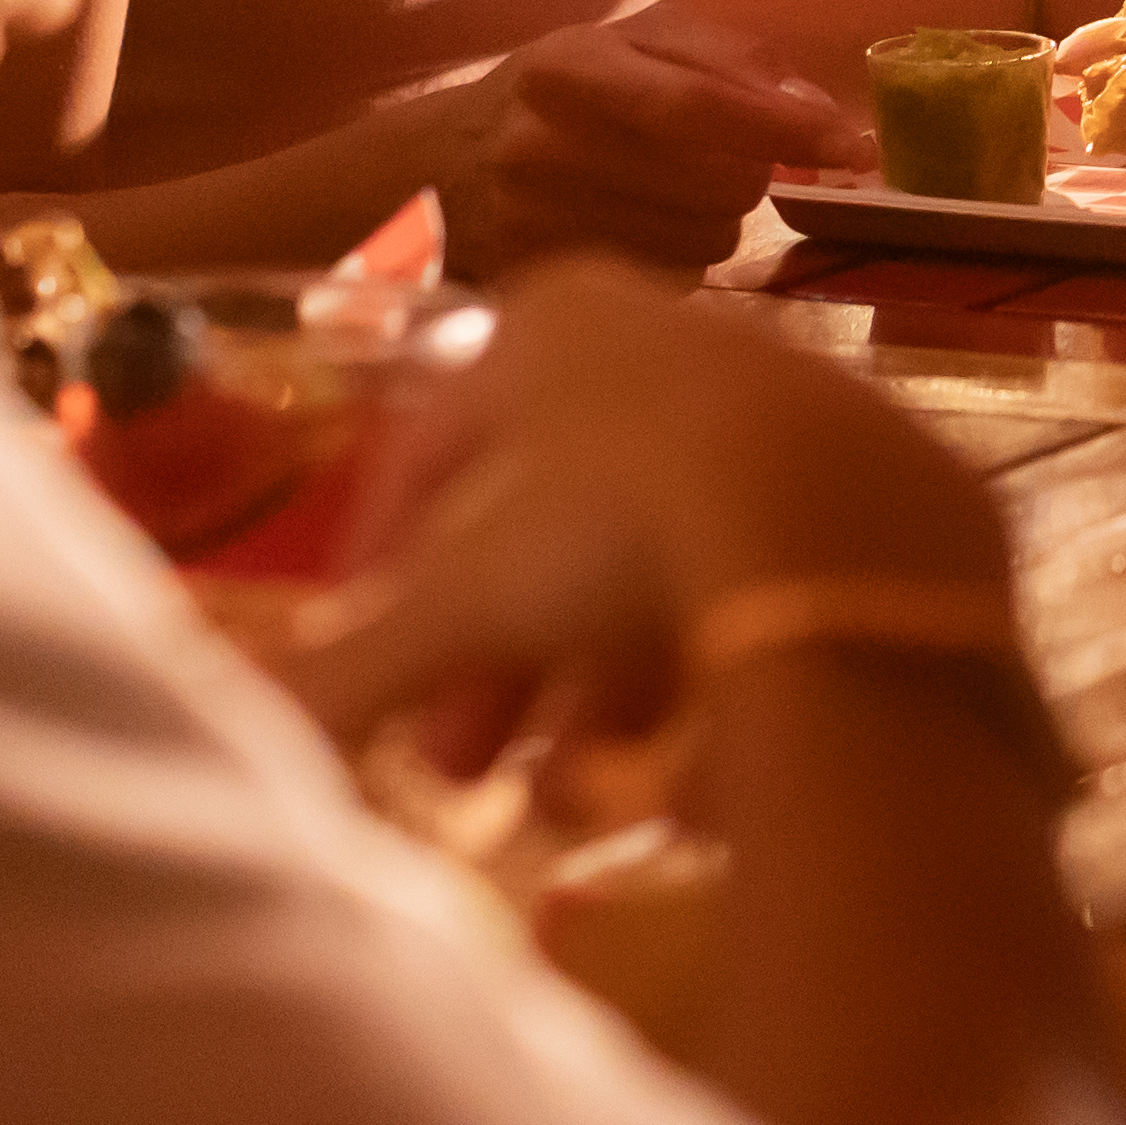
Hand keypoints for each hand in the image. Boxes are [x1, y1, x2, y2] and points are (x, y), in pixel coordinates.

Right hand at [277, 266, 1016, 783]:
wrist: (847, 541)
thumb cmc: (616, 534)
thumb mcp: (459, 607)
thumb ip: (344, 674)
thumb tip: (241, 738)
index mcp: (552, 325)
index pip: (432, 448)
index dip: (385, 569)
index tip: (368, 666)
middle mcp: (673, 333)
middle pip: (551, 518)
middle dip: (494, 657)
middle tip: (463, 770)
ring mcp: (790, 399)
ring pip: (660, 554)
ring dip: (593, 683)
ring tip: (565, 799)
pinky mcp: (885, 480)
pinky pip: (766, 573)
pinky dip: (708, 662)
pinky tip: (684, 772)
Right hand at [427, 13, 870, 273]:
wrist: (436, 173)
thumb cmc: (557, 98)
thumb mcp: (629, 43)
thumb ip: (731, 61)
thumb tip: (822, 110)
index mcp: (569, 67)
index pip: (694, 103)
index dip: (784, 126)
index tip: (856, 146)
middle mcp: (543, 146)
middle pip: (716, 182)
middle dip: (746, 173)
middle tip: (715, 159)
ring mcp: (536, 226)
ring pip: (704, 241)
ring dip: (715, 220)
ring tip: (665, 195)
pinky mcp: (543, 287)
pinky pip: (669, 285)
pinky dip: (679, 260)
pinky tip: (639, 233)